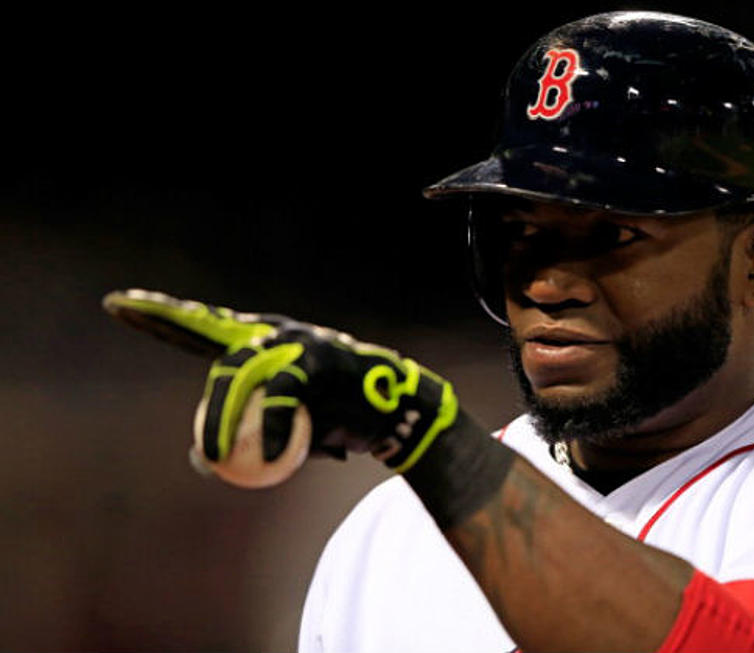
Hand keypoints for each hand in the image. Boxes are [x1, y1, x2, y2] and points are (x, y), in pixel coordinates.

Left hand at [103, 289, 459, 481]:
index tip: (117, 304)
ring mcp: (295, 341)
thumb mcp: (285, 438)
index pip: (201, 330)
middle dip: (165, 316)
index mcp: (261, 346)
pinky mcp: (318, 358)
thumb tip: (200, 459)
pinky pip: (283, 395)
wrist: (394, 418)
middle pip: (209, 335)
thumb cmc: (337, 424)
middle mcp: (273, 334)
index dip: (160, 316)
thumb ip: (245, 439)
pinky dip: (276, 429)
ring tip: (216, 454)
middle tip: (123, 307)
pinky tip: (276, 456)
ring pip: (241, 371)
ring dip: (224, 416)